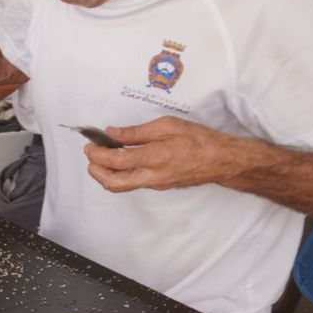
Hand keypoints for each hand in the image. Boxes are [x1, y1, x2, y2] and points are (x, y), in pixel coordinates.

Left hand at [82, 116, 248, 193]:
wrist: (222, 160)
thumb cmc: (199, 140)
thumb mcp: (167, 126)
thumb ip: (137, 132)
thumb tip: (113, 133)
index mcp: (155, 157)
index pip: (116, 161)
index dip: (98, 154)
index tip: (90, 144)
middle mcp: (153, 176)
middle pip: (113, 183)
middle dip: (95, 170)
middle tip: (91, 155)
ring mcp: (156, 184)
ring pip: (121, 186)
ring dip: (105, 174)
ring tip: (102, 158)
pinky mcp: (159, 186)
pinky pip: (133, 184)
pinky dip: (120, 174)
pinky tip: (120, 161)